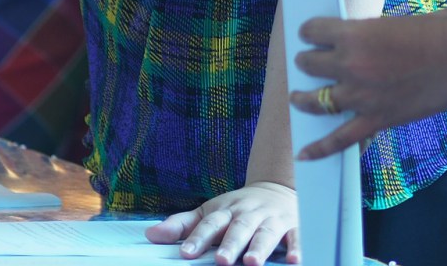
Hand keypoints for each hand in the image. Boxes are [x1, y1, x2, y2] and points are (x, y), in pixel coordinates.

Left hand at [144, 181, 299, 264]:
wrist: (279, 188)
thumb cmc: (238, 208)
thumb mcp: (211, 211)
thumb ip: (183, 225)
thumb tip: (150, 235)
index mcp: (227, 210)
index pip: (211, 223)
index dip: (198, 237)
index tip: (186, 254)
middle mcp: (250, 213)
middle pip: (239, 228)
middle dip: (231, 244)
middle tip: (221, 260)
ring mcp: (273, 219)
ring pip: (266, 233)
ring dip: (259, 247)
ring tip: (251, 263)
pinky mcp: (294, 226)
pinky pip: (297, 236)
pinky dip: (297, 247)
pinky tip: (294, 260)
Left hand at [287, 9, 446, 160]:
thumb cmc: (432, 32)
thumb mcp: (389, 23)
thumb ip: (364, 35)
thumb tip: (350, 43)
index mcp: (353, 34)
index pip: (313, 31)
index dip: (309, 31)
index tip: (309, 33)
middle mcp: (349, 65)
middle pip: (311, 64)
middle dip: (307, 61)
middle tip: (307, 61)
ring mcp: (360, 96)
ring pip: (316, 100)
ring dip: (303, 98)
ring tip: (297, 97)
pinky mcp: (375, 119)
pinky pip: (340, 138)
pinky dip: (319, 148)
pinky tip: (303, 153)